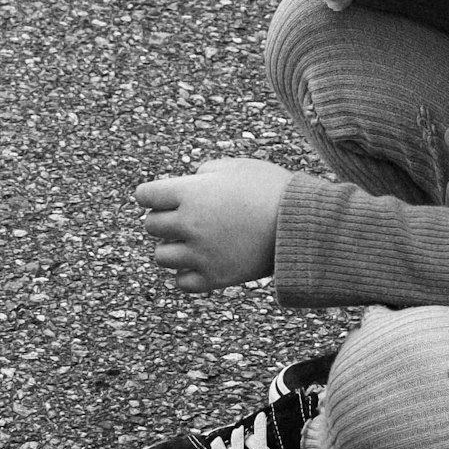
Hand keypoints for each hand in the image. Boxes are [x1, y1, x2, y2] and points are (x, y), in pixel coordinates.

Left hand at [136, 157, 292, 292]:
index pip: (145, 196)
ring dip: (172, 247)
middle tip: (184, 217)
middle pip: (151, 226)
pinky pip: (181, 282)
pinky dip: (186, 274)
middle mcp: (190, 224)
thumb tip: (188, 184)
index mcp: (191, 193)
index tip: (161, 197)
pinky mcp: (215, 278)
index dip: (152, 195)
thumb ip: (203, 173)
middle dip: (164, 220)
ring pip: (161, 256)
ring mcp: (201, 254)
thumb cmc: (271, 189)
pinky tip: (200, 262)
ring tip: (192, 241)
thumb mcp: (235, 167)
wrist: (303, 224)